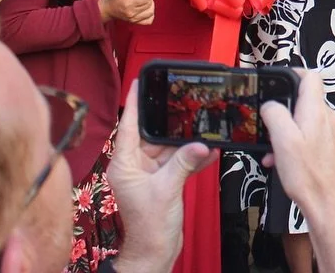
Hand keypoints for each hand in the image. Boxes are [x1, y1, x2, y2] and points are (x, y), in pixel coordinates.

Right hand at [100, 0, 155, 24]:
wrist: (107, 10)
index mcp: (128, 3)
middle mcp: (131, 12)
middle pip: (149, 5)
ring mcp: (133, 19)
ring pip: (150, 12)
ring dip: (151, 6)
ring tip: (146, 2)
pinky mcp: (134, 23)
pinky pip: (148, 21)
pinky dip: (150, 15)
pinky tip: (146, 10)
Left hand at [109, 83, 219, 272]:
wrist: (156, 252)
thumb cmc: (150, 227)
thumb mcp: (167, 190)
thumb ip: (184, 163)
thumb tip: (200, 145)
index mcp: (125, 165)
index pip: (128, 127)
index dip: (135, 103)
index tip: (140, 82)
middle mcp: (135, 166)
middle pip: (152, 135)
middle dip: (169, 122)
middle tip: (182, 101)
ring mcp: (149, 174)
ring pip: (168, 148)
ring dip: (186, 141)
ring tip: (202, 126)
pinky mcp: (163, 182)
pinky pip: (178, 162)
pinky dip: (192, 157)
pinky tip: (209, 150)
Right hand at [261, 69, 334, 214]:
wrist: (327, 204)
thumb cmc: (308, 175)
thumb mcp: (283, 140)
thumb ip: (275, 114)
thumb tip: (270, 105)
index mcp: (316, 111)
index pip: (311, 76)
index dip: (293, 73)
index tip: (277, 80)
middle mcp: (326, 118)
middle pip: (303, 100)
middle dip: (282, 111)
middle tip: (268, 124)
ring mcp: (328, 133)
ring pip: (302, 121)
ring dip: (284, 132)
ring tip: (271, 149)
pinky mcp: (327, 148)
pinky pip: (306, 137)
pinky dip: (291, 145)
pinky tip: (280, 161)